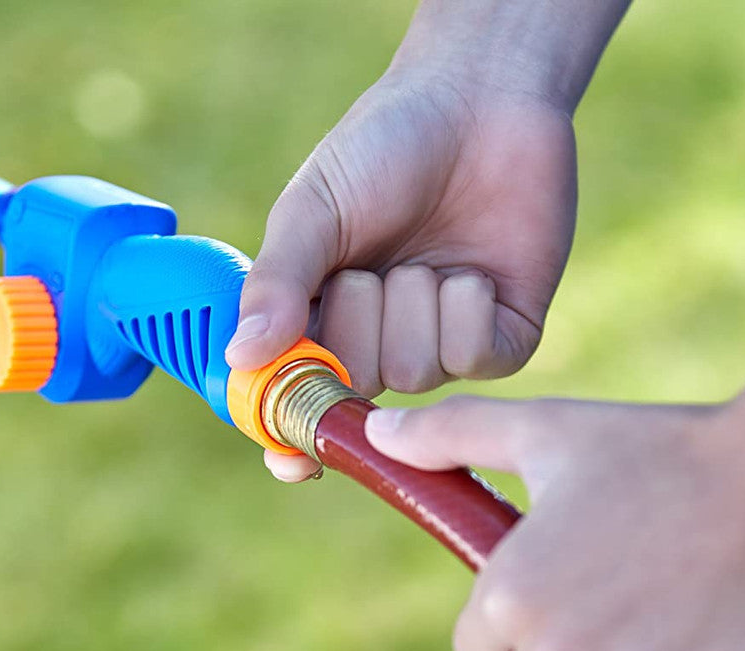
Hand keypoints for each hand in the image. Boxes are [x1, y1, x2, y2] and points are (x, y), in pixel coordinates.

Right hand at [226, 68, 577, 480]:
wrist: (479, 98)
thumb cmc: (384, 147)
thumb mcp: (313, 211)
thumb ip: (278, 284)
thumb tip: (240, 358)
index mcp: (328, 322)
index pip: (303, 399)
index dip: (293, 432)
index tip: (288, 458)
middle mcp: (385, 344)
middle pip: (358, 388)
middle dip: (356, 325)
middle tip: (366, 269)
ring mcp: (445, 346)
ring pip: (416, 373)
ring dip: (414, 302)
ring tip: (426, 253)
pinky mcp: (504, 339)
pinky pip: (474, 357)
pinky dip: (467, 307)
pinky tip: (473, 268)